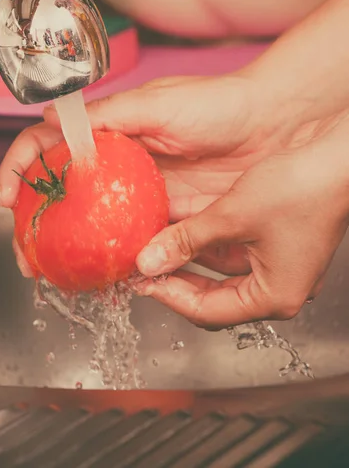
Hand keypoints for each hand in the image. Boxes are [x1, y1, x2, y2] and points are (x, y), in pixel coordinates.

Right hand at [0, 75, 328, 278]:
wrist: (273, 128)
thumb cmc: (220, 104)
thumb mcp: (157, 103)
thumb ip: (106, 115)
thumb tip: (51, 119)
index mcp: (110, 133)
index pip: (50, 148)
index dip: (20, 169)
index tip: (7, 195)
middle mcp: (119, 166)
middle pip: (63, 195)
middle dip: (34, 222)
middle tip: (24, 249)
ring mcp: (140, 195)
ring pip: (92, 224)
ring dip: (67, 248)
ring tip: (51, 270)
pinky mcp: (167, 219)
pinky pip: (131, 242)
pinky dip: (111, 258)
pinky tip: (97, 273)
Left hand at [133, 112, 348, 327]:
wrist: (339, 159)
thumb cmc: (302, 189)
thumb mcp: (232, 216)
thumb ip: (186, 240)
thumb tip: (150, 261)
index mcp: (274, 297)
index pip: (206, 312)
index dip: (168, 297)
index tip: (142, 282)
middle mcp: (279, 289)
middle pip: (213, 298)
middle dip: (177, 281)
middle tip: (146, 267)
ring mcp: (279, 268)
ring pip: (221, 274)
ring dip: (190, 259)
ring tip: (158, 247)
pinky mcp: (277, 247)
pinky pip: (234, 254)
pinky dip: (208, 244)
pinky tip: (184, 229)